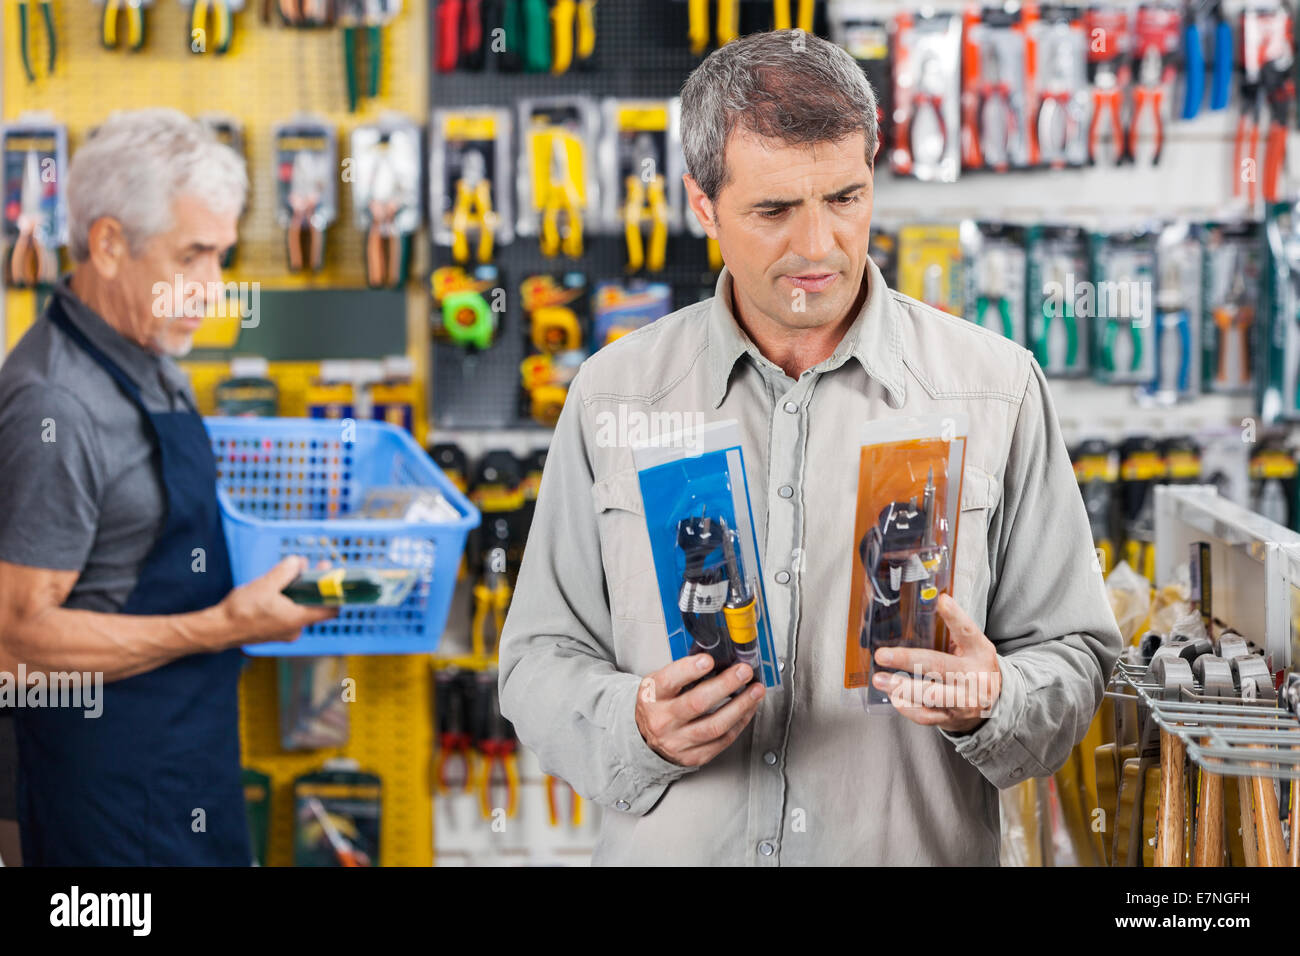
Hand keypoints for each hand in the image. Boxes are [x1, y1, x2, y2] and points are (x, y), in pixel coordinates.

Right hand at [218, 555, 336, 645]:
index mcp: (298, 619)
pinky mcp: (274, 632)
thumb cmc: (241, 611)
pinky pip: (288, 614)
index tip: (332, 577)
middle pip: (314, 605)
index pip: (332, 609)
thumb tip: (298, 562)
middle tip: (307, 568)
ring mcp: (284, 632)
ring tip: (287, 576)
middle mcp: (295, 629)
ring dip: (297, 593)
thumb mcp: (265, 584)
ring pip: (299, 609)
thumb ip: (285, 572)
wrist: (218, 630)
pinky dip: (287, 602)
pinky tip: (275, 590)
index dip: (335, 592)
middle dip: (311, 586)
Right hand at [635, 654, 764, 767]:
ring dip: (740, 706)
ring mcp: (678, 742)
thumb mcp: (660, 683)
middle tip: (743, 672)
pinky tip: (748, 709)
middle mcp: (662, 721)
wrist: (648, 738)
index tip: (708, 660)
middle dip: (725, 685)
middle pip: (697, 704)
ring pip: (715, 726)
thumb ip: (684, 671)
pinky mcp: (694, 756)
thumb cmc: (659, 705)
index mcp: (652, 697)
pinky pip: (722, 740)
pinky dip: (739, 722)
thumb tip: (719, 657)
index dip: (689, 670)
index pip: (668, 681)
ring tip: (755, 691)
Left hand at [871, 593, 1000, 733]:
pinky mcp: (952, 718)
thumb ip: (953, 631)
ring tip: (879, 679)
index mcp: (980, 653)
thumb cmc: (975, 668)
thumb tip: (928, 601)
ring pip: (930, 695)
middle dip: (907, 660)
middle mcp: (974, 677)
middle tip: (882, 655)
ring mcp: (964, 700)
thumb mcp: (973, 648)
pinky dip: (906, 707)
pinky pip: (925, 715)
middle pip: (939, 666)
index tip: (940, 601)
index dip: (955, 616)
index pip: (968, 632)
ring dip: (901, 687)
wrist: (996, 705)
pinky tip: (893, 697)